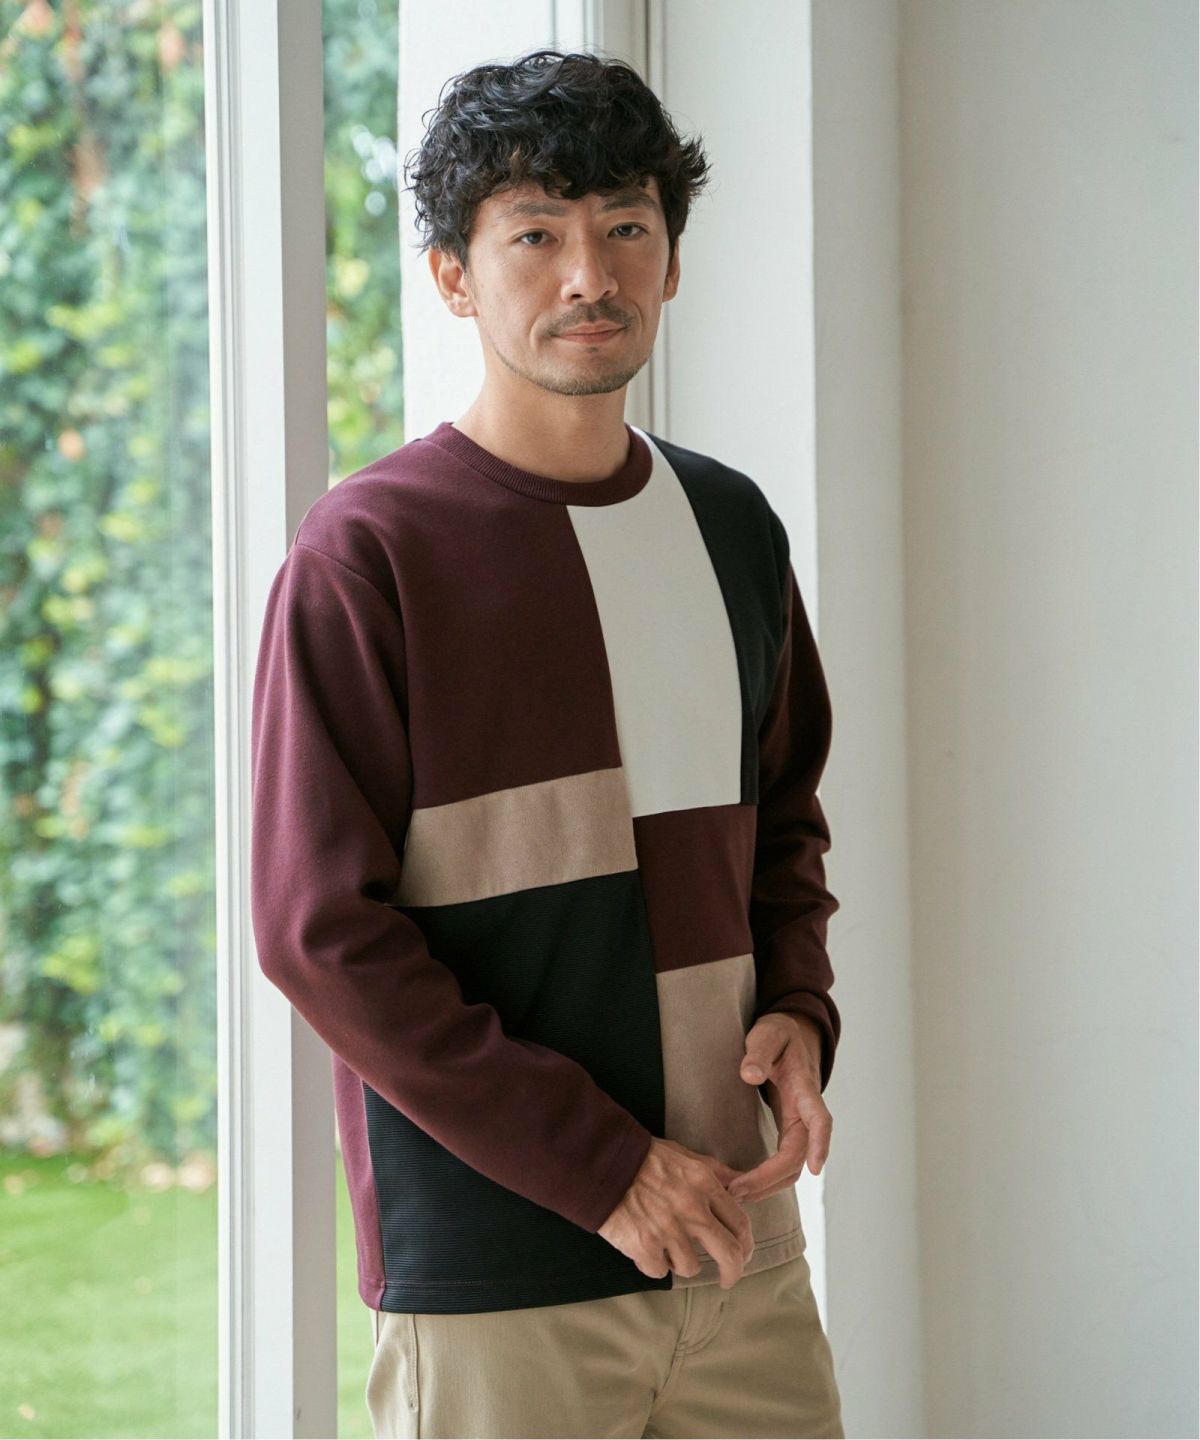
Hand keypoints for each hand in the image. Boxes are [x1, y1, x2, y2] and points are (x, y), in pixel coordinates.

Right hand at [597, 1137, 755, 1289]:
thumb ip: (715, 1171)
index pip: (741, 1224)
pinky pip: (659, 1270)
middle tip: (726, 1279)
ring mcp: (668, 1230)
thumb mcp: (685, 1155)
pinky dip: (654, 1263)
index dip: (746, 1245)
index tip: (741, 1255)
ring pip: (691, 1266)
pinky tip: (645, 1246)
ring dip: (680, 1261)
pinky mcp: (644, 1246)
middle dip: (732, 1272)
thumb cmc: (644, 1158)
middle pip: (729, 1254)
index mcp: (704, 1184)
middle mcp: (692, 1209)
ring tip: (665, 1244)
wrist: (602, 1163)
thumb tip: (741, 1181)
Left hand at [727, 1012, 831, 1204]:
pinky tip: (744, 1187)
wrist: (790, 1036)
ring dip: (768, 1185)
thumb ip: (759, 1051)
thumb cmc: (779, 1035)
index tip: (816, 1168)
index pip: (819, 1119)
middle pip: (798, 1156)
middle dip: (771, 1178)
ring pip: (792, 1166)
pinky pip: (783, 1163)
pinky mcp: (788, 1131)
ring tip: (736, 1194)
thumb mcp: (768, 1034)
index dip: (820, 1144)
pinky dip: (767, 1179)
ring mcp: (798, 1125)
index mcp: (804, 1088)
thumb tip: (750, 1075)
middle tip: (738, 1191)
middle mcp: (805, 1112)